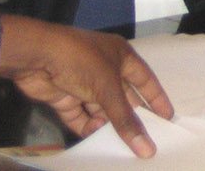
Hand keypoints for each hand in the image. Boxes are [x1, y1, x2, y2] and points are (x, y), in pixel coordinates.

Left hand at [0, 14, 174, 157]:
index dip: (156, 99)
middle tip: (144, 141)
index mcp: (121, 57)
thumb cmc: (82, 61)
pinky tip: (94, 138)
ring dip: (108, 125)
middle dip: (131, 118)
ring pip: (101, 110)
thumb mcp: (108, 89)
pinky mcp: (65, 97)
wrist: (36, 56)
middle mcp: (105, 69)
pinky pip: (80, 117)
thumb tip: (147, 148)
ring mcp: (83, 84)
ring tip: (119, 146)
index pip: (145, 80)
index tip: (167, 119)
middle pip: (123, 98)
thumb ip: (125, 120)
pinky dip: (87, 127)